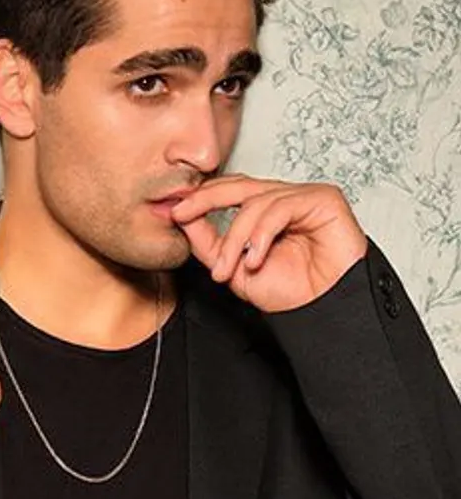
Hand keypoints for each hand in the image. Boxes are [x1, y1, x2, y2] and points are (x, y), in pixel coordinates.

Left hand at [170, 175, 367, 312]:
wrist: (323, 312)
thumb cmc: (290, 293)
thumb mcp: (233, 267)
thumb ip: (208, 242)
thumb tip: (180, 215)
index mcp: (266, 209)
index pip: (229, 189)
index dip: (201, 197)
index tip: (174, 212)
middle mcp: (285, 199)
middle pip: (238, 185)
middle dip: (205, 200)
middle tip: (181, 215)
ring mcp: (305, 197)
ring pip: (255, 202)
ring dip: (234, 238)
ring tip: (226, 269)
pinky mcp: (325, 200)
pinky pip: (281, 207)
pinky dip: (261, 234)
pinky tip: (254, 259)